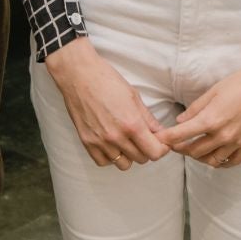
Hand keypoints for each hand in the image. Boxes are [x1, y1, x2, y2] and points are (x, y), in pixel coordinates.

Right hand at [44, 37, 167, 170]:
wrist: (78, 75)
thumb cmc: (107, 80)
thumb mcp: (134, 96)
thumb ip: (148, 119)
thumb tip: (160, 133)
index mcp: (132, 124)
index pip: (155, 152)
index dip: (162, 149)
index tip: (160, 142)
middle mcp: (116, 137)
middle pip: (141, 159)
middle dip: (146, 149)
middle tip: (143, 137)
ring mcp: (100, 142)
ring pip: (124, 164)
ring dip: (129, 155)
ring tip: (126, 140)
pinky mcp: (87, 143)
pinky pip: (104, 162)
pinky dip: (111, 156)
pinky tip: (112, 143)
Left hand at [155, 52, 240, 168]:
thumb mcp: (214, 91)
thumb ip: (196, 108)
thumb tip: (181, 121)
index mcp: (211, 119)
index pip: (181, 135)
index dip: (166, 140)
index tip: (159, 141)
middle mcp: (222, 135)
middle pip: (194, 151)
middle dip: (181, 148)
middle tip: (176, 144)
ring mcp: (237, 143)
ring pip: (211, 160)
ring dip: (199, 157)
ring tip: (196, 149)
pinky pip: (231, 162)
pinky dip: (220, 163)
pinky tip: (216, 156)